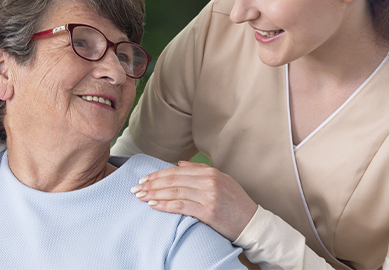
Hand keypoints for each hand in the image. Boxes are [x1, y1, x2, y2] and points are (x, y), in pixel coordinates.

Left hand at [130, 161, 257, 240]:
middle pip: (173, 180)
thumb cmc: (235, 203)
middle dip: (151, 184)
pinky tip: (154, 205)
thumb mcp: (221, 180)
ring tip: (141, 197)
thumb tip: (178, 165)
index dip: (157, 175)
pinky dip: (165, 205)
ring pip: (174, 192)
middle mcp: (209, 181)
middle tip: (136, 188)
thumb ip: (199, 170)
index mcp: (210, 172)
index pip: (176, 171)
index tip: (143, 179)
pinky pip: (181, 206)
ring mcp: (209, 196)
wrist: (252, 223)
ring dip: (154, 194)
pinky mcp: (208, 211)